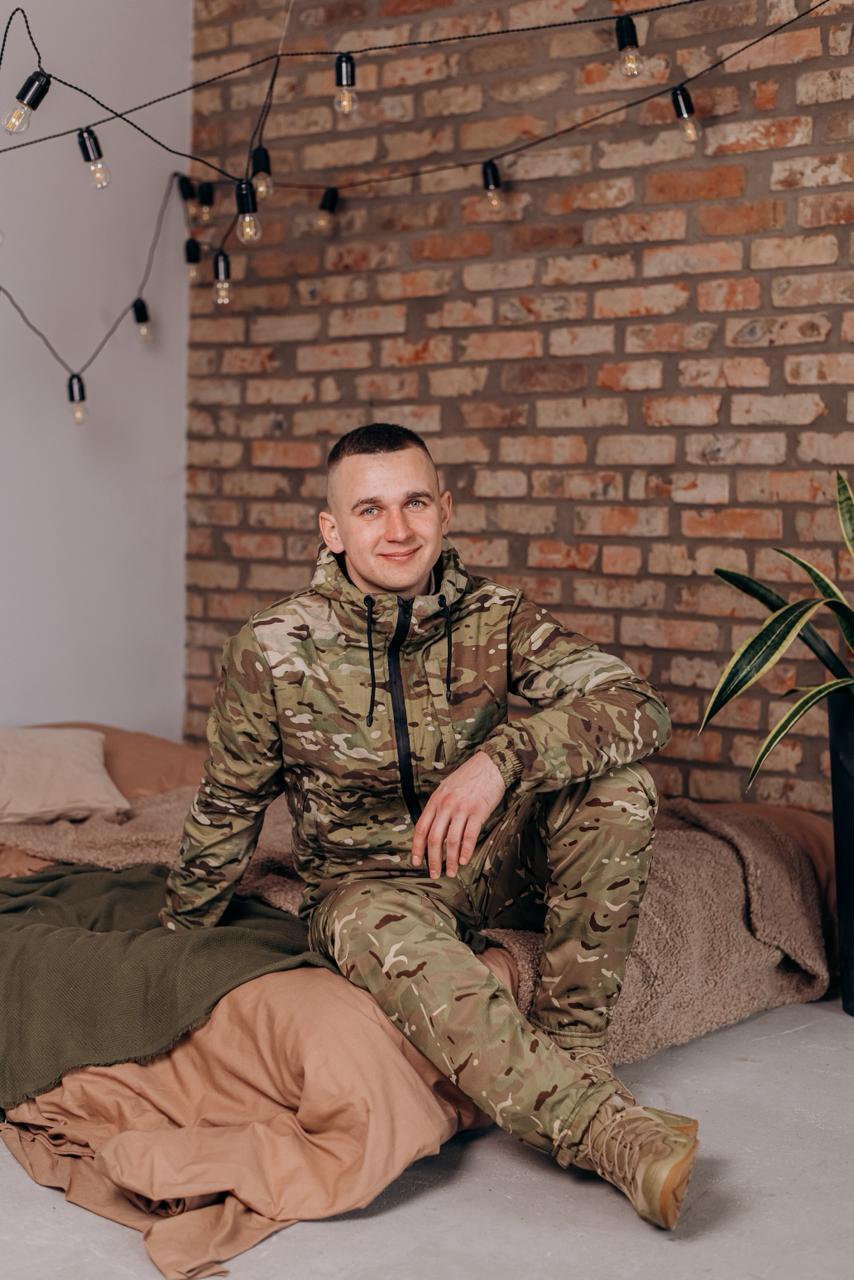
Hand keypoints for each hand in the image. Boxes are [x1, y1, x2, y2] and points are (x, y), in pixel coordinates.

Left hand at [411, 751, 505, 879]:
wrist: (490, 764)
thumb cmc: (469, 776)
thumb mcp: (446, 788)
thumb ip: (439, 806)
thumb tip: (433, 827)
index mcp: (436, 800)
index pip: (421, 828)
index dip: (417, 848)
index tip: (416, 862)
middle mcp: (446, 805)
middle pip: (434, 838)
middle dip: (433, 859)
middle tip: (434, 874)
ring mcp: (461, 808)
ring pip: (451, 840)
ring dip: (450, 860)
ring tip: (451, 872)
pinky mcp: (478, 811)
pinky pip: (469, 835)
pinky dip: (466, 851)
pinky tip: (463, 860)